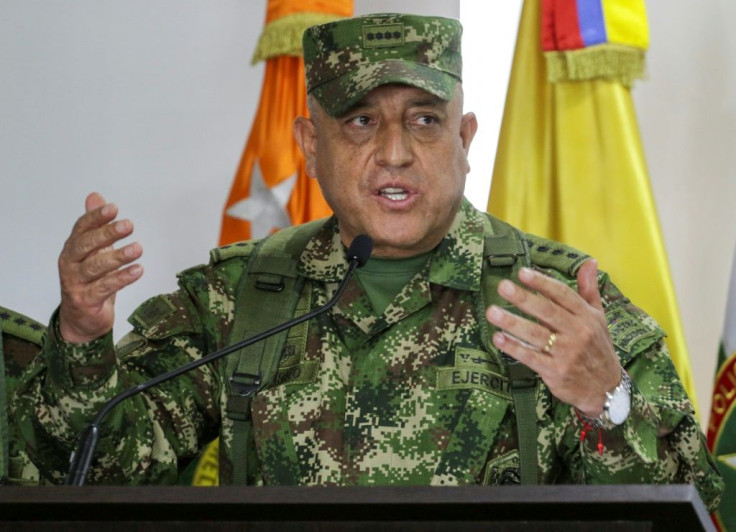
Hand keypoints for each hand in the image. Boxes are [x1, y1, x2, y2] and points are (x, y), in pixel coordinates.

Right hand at [58, 193, 143, 342]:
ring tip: (138, 248)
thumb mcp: (92, 252)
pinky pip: (105, 287)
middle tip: (129, 225)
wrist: (81, 319)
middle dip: (107, 234)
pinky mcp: (86, 300)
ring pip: (96, 267)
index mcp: (72, 250)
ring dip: (118, 256)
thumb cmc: (89, 281)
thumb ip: (95, 225)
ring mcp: (76, 283)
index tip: (114, 208)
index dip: (96, 217)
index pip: (81, 229)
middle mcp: (70, 264)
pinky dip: (122, 278)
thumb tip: (95, 196)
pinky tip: (138, 270)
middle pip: (86, 245)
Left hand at [485, 260, 620, 416]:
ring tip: (492, 312)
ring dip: (512, 322)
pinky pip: (531, 357)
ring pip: (536, 334)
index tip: (522, 272)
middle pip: (547, 312)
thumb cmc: (597, 347)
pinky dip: (514, 347)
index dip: (542, 283)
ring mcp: (566, 353)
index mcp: (587, 316)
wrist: (606, 388)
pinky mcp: (556, 372)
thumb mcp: (598, 317)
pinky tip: (498, 338)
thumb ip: (589, 289)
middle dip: (524, 298)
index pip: (563, 295)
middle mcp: (578, 333)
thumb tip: (590, 261)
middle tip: (503, 287)